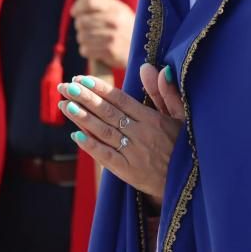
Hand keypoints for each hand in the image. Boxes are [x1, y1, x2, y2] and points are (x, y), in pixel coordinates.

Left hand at [58, 63, 184, 200]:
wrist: (186, 183)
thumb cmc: (182, 146)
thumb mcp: (181, 116)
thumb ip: (166, 92)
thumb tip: (154, 68)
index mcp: (151, 118)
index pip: (120, 99)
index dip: (99, 88)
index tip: (80, 78)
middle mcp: (140, 133)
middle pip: (107, 112)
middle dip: (84, 98)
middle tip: (64, 86)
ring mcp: (132, 152)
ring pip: (103, 131)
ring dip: (82, 117)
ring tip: (64, 105)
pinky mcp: (127, 171)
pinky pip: (106, 156)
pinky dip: (91, 146)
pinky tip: (75, 135)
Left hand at [71, 0, 134, 69]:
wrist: (144, 50)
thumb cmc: (127, 29)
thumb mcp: (120, 12)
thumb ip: (101, 7)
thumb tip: (75, 10)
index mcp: (116, 8)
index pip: (89, 1)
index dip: (78, 7)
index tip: (74, 13)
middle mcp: (114, 20)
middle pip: (82, 20)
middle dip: (80, 26)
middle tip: (86, 30)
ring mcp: (112, 36)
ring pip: (81, 36)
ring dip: (83, 40)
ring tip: (92, 40)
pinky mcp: (110, 51)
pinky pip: (86, 50)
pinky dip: (87, 51)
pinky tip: (95, 50)